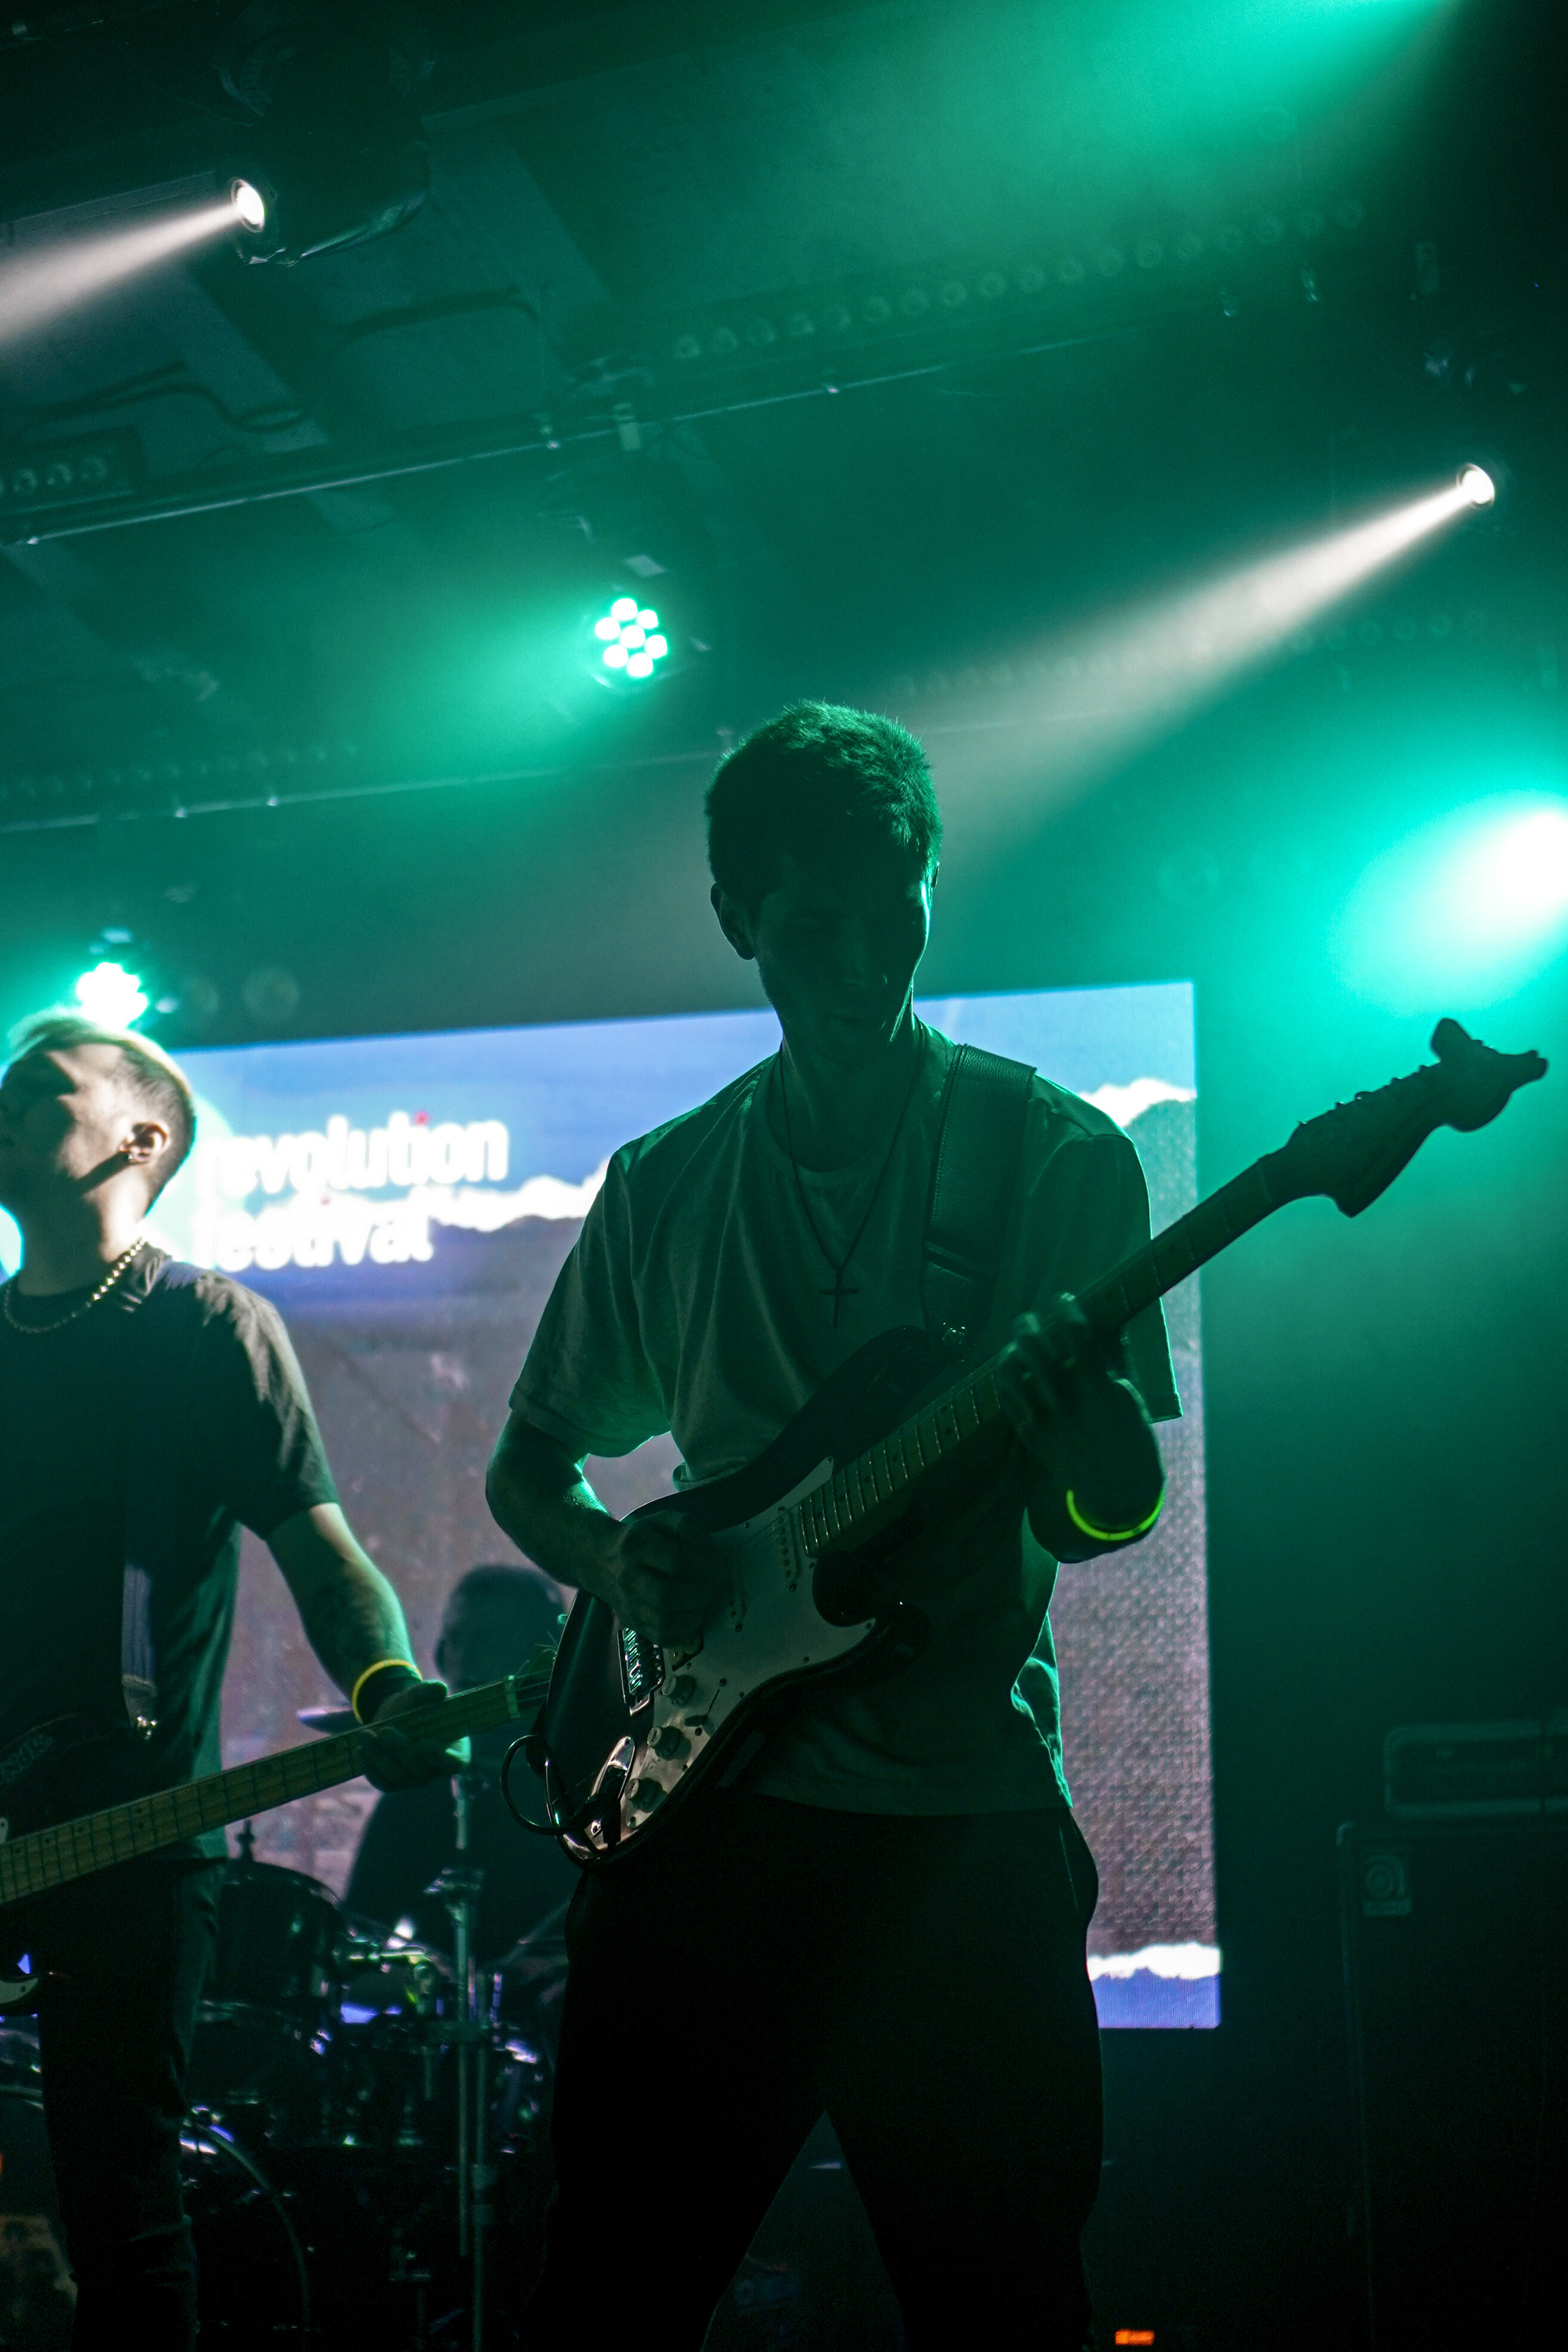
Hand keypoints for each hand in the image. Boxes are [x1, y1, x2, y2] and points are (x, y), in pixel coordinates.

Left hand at [362, 1679, 470, 1792]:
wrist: (393, 1715)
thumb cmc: (413, 1705)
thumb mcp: (419, 1694)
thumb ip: (429, 1691)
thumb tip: (440, 1689)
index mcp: (454, 1750)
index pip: (455, 1763)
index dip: (441, 1757)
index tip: (424, 1743)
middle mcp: (436, 1770)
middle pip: (420, 1770)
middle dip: (399, 1750)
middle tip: (384, 1731)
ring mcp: (415, 1780)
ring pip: (398, 1778)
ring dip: (380, 1758)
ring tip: (365, 1736)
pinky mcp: (395, 1783)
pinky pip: (383, 1782)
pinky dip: (371, 1769)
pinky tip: (361, 1751)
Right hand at [603, 1512, 720, 1649]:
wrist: (602, 1560)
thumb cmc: (642, 1539)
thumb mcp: (661, 1521)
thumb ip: (687, 1527)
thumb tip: (712, 1551)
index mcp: (637, 1546)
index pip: (676, 1560)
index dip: (703, 1565)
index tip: (714, 1566)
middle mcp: (629, 1576)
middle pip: (667, 1595)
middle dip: (699, 1595)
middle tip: (709, 1589)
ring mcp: (628, 1603)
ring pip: (663, 1621)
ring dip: (693, 1617)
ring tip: (701, 1607)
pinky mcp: (632, 1622)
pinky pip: (660, 1637)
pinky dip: (683, 1633)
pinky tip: (691, 1620)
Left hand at [994, 1295, 1160, 1525]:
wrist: (1118, 1492)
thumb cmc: (1133, 1439)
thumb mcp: (1133, 1397)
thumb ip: (1117, 1358)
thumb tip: (1109, 1320)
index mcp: (1102, 1389)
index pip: (1078, 1335)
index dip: (1067, 1310)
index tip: (1062, 1298)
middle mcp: (1069, 1402)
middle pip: (1035, 1349)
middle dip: (1028, 1326)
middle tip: (1028, 1319)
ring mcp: (1046, 1420)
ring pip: (1012, 1373)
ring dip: (1010, 1353)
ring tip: (1015, 1346)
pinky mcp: (1031, 1436)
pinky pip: (1007, 1400)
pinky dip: (1006, 1382)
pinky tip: (1011, 1374)